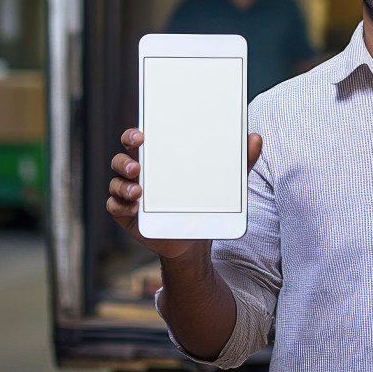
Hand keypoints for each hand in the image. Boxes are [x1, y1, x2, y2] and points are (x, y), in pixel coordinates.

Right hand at [107, 127, 262, 259]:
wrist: (195, 236)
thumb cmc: (202, 201)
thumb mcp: (223, 182)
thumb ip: (239, 161)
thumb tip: (257, 138)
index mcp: (157, 159)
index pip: (139, 140)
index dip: (134, 135)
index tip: (141, 134)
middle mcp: (140, 174)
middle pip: (122, 158)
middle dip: (125, 158)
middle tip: (137, 164)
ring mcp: (131, 194)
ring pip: (116, 182)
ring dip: (122, 184)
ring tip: (138, 190)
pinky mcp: (128, 215)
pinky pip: (115, 206)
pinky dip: (120, 205)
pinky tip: (133, 206)